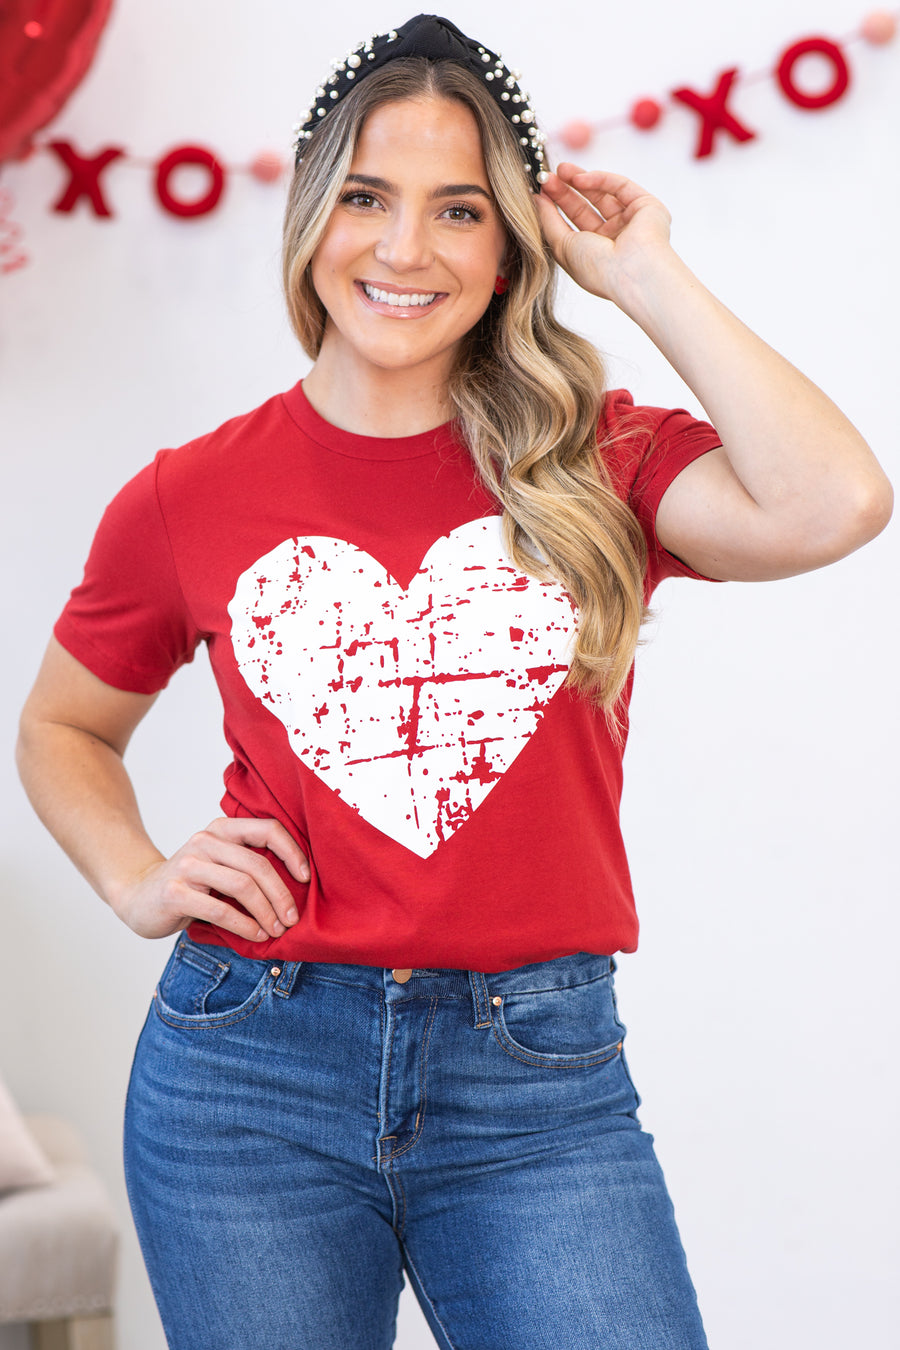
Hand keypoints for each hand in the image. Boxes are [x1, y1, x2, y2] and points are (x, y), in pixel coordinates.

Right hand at [111, 816, 309, 942]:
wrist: (139, 895)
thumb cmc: (191, 883)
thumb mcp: (220, 863)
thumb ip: (248, 863)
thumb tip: (299, 883)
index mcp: (222, 828)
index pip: (268, 829)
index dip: (293, 853)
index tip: (306, 878)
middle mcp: (205, 841)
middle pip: (258, 865)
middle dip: (281, 895)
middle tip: (292, 919)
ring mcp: (188, 865)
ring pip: (242, 886)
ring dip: (266, 913)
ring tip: (276, 930)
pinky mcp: (175, 892)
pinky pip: (220, 910)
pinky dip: (245, 925)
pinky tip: (256, 934)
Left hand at [534, 164, 672, 302]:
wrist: (630, 273)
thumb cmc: (597, 269)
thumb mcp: (562, 246)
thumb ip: (549, 221)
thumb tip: (537, 199)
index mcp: (598, 252)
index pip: (575, 223)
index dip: (557, 205)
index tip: (540, 190)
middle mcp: (615, 237)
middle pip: (587, 207)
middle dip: (566, 190)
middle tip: (547, 177)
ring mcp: (632, 221)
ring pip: (603, 193)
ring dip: (580, 179)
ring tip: (560, 170)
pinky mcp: (647, 206)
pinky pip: (620, 186)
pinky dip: (599, 179)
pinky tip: (579, 178)